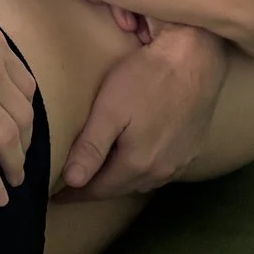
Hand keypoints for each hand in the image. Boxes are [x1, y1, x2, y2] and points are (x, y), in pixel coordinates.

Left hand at [61, 23, 232, 197]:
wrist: (197, 57)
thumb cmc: (148, 77)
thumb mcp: (110, 109)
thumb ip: (91, 147)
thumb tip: (71, 181)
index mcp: (137, 164)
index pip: (99, 190)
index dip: (75, 193)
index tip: (57, 196)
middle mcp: (161, 171)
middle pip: (120, 188)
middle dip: (96, 188)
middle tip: (73, 186)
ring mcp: (180, 162)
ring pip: (141, 182)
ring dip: (120, 181)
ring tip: (101, 174)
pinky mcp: (192, 150)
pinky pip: (161, 171)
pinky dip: (142, 171)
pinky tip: (135, 161)